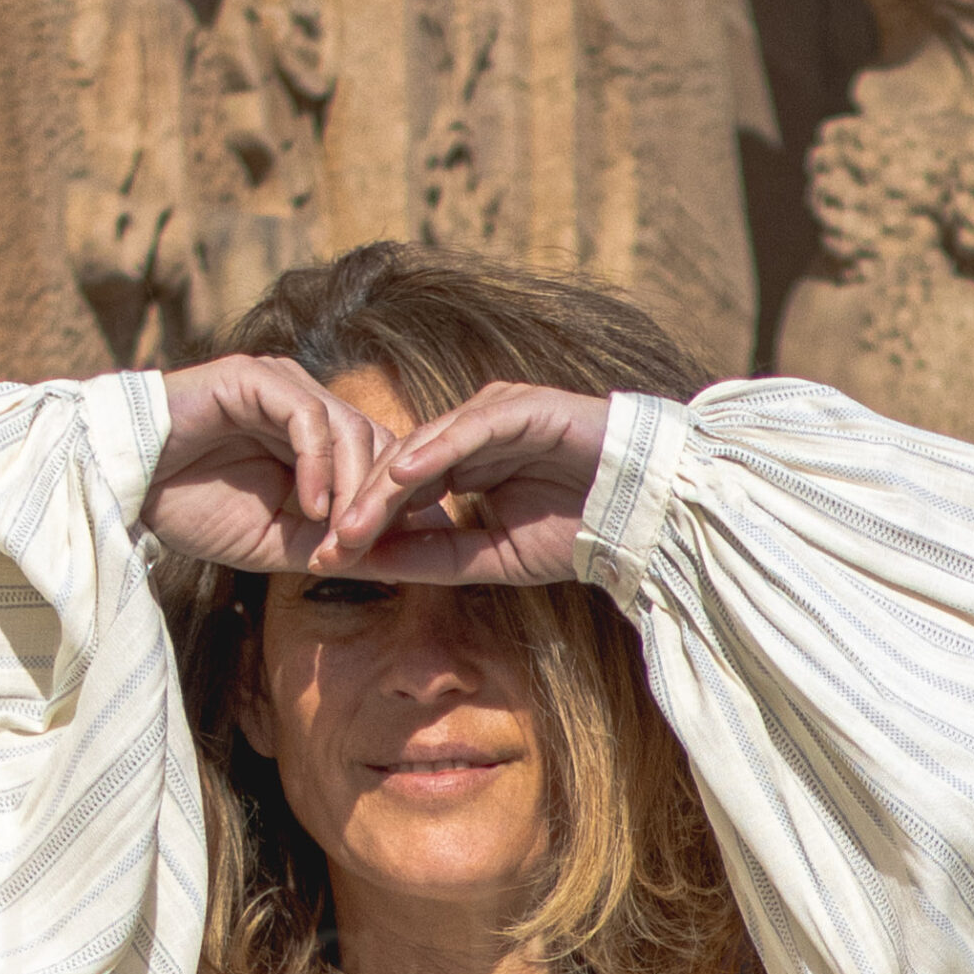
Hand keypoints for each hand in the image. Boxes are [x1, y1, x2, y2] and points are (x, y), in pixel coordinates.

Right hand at [143, 357, 398, 572]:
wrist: (123, 486)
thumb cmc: (192, 511)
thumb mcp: (277, 541)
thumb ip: (331, 545)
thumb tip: (400, 563)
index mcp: (315, 438)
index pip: (384, 460)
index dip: (400, 506)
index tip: (408, 556)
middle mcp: (305, 403)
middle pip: (378, 442)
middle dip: (383, 503)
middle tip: (371, 552)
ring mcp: (281, 384)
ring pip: (350, 428)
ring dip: (354, 490)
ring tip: (340, 537)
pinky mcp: (253, 377)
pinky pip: (307, 416)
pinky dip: (319, 465)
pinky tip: (311, 506)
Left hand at [315, 384, 610, 585]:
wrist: (644, 514)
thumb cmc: (576, 534)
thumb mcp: (492, 559)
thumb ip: (434, 559)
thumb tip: (371, 566)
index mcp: (463, 465)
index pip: (399, 492)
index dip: (365, 525)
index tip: (329, 562)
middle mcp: (473, 434)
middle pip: (401, 466)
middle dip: (363, 508)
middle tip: (329, 545)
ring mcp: (496, 415)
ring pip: (426, 445)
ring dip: (387, 485)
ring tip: (355, 520)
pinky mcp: (524, 407)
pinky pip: (470, 427)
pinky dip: (436, 449)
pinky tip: (404, 477)